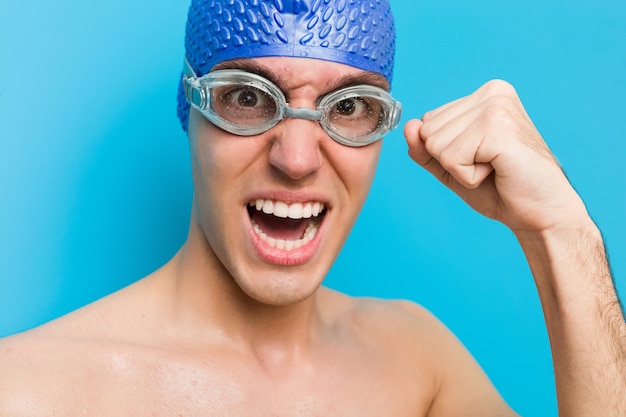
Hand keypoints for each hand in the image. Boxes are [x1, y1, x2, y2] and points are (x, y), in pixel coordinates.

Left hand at [404, 80, 588, 232]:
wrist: (541, 213)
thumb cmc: (501, 189)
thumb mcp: (452, 167)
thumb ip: (426, 148)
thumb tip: (409, 127)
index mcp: (484, 95)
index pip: (427, 122)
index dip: (447, 153)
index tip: (482, 159)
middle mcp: (491, 92)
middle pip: (428, 132)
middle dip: (452, 160)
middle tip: (489, 166)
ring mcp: (495, 107)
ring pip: (436, 145)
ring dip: (461, 169)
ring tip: (495, 168)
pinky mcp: (497, 128)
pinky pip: (451, 158)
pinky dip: (468, 177)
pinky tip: (498, 171)